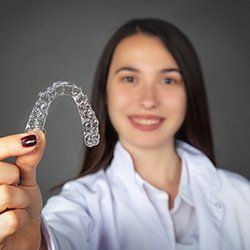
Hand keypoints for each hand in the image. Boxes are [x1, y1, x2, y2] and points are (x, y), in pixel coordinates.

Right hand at [0, 130, 45, 249]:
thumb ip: (28, 159)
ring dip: (22, 200)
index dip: (12, 144)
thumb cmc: (20, 206)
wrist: (21, 236)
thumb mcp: (25, 179)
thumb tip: (38, 135)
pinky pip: (12, 219)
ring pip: (6, 194)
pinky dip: (22, 219)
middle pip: (2, 173)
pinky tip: (14, 222)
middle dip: (16, 178)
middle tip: (15, 186)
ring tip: (16, 206)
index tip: (32, 139)